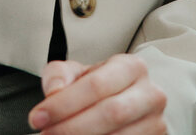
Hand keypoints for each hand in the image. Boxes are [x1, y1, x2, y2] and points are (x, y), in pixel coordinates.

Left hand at [28, 55, 167, 134]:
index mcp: (131, 67)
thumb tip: (55, 91)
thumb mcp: (75, 73)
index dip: (64, 104)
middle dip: (72, 127)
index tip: (38, 117)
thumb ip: (59, 76)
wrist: (124, 102)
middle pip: (110, 113)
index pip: (96, 85)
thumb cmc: (98, 87)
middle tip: (46, 134)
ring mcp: (157, 122)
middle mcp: (150, 94)